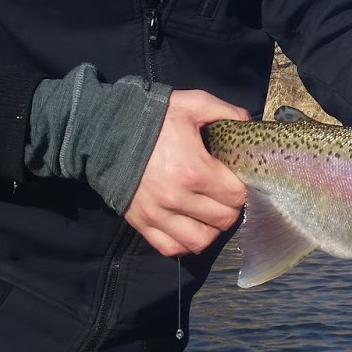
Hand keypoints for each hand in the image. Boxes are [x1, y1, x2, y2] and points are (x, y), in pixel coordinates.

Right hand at [123, 90, 248, 256]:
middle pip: (223, 220)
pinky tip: (190, 226)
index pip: (236, 196)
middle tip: (226, 195)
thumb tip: (247, 123)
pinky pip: (171, 248)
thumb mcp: (192, 103)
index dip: (243, 188)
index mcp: (195, 170)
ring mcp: (158, 214)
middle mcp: (177, 198)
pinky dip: (185, 242)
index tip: (238, 180)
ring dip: (211, 229)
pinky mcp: (141, 223)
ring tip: (210, 214)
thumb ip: (225, 111)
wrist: (105, 130)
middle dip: (231, 208)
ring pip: (200, 241)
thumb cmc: (153, 117)